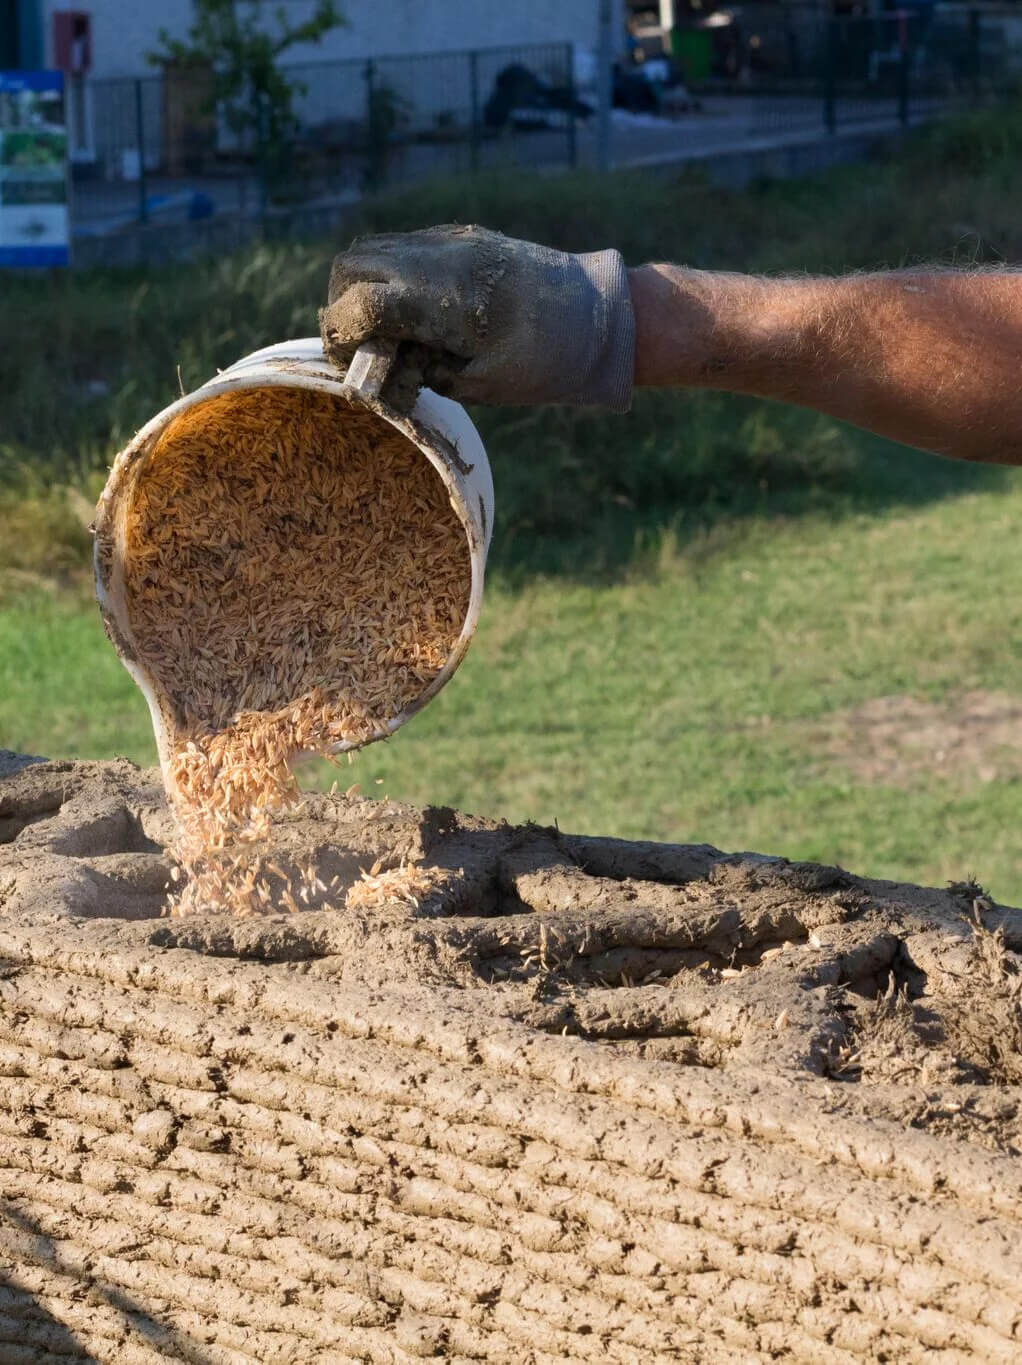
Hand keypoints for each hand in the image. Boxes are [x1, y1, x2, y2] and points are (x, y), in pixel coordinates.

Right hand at [320, 224, 634, 409]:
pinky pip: (406, 246)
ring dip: (365, 287)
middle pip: (353, 265)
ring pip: (375, 248)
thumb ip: (420, 371)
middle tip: (363, 346)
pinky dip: (393, 275)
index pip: (359, 301)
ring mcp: (451, 238)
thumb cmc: (547, 362)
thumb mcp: (479, 383)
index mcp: (444, 297)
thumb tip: (376, 367)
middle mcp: (441, 256)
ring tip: (389, 329)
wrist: (602, 315)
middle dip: (343, 306)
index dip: (341, 334)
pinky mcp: (463, 235)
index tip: (349, 364)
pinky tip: (416, 309)